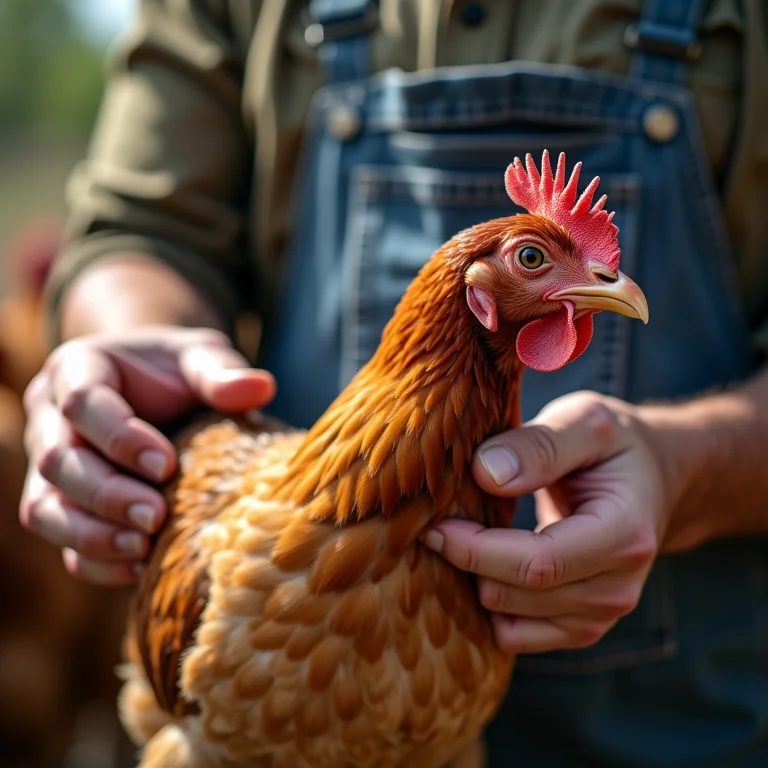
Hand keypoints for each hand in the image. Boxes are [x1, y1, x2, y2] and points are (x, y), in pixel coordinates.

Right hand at [20, 326, 274, 585]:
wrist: (159, 390)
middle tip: (156, 515)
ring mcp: (51, 468)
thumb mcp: (201, 360)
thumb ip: (222, 372)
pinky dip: (93, 561)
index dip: (119, 437)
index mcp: (79, 368)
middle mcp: (52, 418)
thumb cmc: (178, 372)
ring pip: (43, 509)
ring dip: (91, 534)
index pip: (82, 402)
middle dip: (106, 494)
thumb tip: (261, 387)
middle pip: (56, 460)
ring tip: (142, 548)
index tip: (166, 465)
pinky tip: (136, 568)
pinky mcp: (60, 506)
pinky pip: (60, 542)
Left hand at [422, 391, 670, 654]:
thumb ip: (540, 445)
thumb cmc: (614, 447)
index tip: (434, 523)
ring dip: (474, 584)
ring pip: (510, 623)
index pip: (538, 563)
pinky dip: (489, 607)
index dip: (477, 549)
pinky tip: (482, 566)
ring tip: (460, 539)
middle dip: (465, 562)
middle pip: (517, 594)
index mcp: (625, 535)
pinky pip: (515, 637)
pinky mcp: (580, 628)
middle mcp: (618, 588)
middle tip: (433, 522)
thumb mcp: (586, 421)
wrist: (651, 481)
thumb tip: (486, 474)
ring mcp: (600, 616)